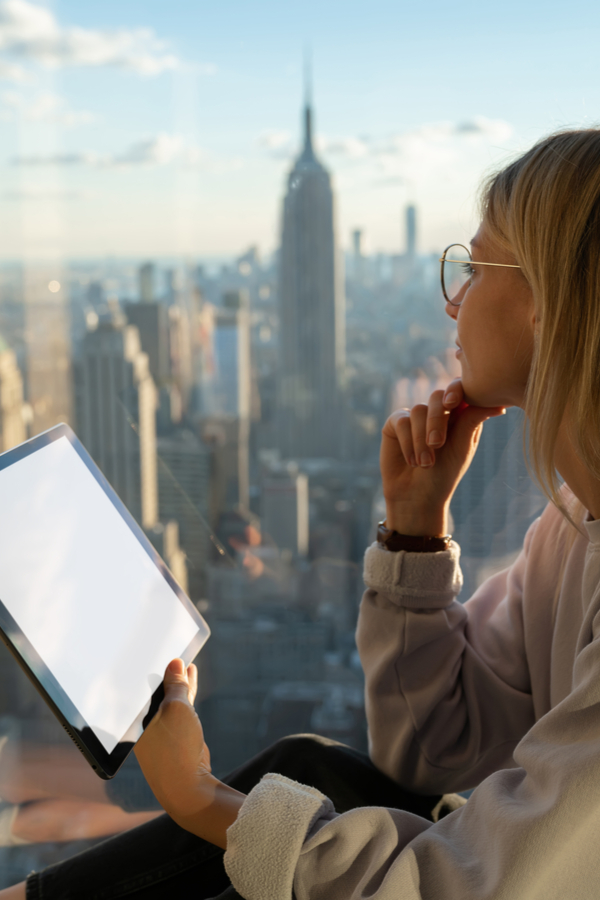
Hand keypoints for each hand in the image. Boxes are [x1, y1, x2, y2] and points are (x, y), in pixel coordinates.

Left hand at [135, 659, 244, 847]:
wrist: (188, 785)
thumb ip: (176, 685)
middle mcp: (139, 722)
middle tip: (168, 645)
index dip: (143, 663)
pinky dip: (184, 690)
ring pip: (166, 695)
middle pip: (149, 688)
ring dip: (176, 678)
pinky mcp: (173, 732)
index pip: (133, 683)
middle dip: (161, 669)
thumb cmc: (176, 747)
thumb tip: (175, 662)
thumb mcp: (177, 708)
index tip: (151, 644)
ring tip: (184, 657)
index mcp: (132, 718)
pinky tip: (191, 674)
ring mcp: (157, 727)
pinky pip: (177, 704)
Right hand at [381, 379, 505, 534]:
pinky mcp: (395, 424)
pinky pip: (401, 421)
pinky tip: (412, 461)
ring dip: (422, 440)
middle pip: (437, 397)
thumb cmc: (445, 474)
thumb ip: (473, 421)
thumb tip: (500, 404)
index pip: (459, 389)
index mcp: (459, 414)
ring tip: (425, 463)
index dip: (456, 390)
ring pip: (418, 411)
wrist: (417, 497)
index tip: (453, 404)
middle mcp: (437, 412)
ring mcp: (415, 417)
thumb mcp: (462, 447)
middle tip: (438, 445)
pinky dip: (408, 443)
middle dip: (437, 421)